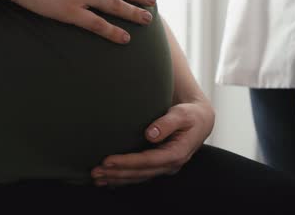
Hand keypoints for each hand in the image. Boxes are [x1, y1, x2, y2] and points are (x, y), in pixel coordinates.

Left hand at [91, 101, 214, 186]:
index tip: (107, 160)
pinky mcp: (158, 166)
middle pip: (140, 172)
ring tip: (96, 177)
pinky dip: (122, 178)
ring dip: (116, 178)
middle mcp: (170, 164)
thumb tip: (150, 134)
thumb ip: (167, 123)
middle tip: (95, 171)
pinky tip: (108, 179)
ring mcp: (164, 167)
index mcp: (177, 153)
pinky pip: (139, 175)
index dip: (127, 162)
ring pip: (138, 177)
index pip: (148, 161)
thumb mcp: (182, 114)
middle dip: (116, 173)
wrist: (200, 120)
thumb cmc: (190, 115)